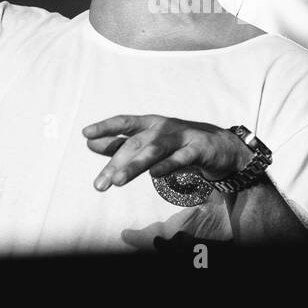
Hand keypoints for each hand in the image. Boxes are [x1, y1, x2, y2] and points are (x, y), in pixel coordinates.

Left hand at [82, 115, 252, 191]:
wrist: (221, 147)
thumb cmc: (179, 144)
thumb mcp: (149, 142)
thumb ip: (121, 143)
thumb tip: (89, 143)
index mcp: (150, 124)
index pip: (125, 123)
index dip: (106, 127)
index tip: (86, 133)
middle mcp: (163, 128)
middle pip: (136, 144)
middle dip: (115, 164)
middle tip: (99, 184)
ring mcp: (181, 137)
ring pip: (155, 151)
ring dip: (135, 166)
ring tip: (118, 181)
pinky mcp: (198, 150)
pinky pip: (181, 159)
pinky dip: (167, 166)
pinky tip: (154, 175)